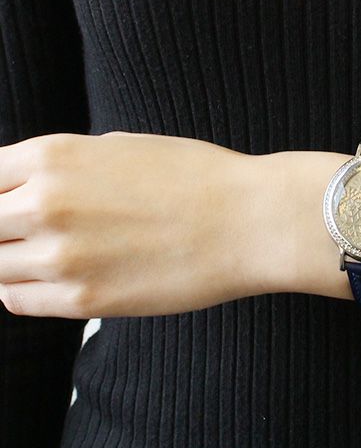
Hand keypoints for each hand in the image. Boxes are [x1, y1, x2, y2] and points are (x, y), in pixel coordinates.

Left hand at [0, 132, 286, 318]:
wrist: (249, 221)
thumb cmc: (197, 178)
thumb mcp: (119, 147)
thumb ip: (59, 167)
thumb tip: (24, 187)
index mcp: (52, 156)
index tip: (7, 203)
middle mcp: (45, 204)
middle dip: (1, 225)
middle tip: (25, 231)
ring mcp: (61, 256)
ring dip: (10, 258)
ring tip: (44, 254)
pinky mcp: (84, 300)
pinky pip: (15, 300)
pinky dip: (22, 289)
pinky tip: (54, 276)